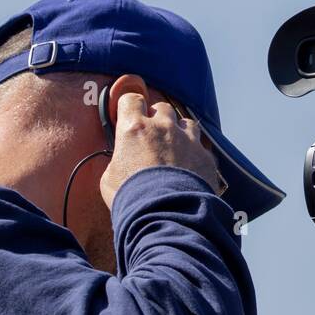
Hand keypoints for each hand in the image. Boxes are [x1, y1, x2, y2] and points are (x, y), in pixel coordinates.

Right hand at [100, 92, 225, 209]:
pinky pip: (202, 147)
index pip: (131, 99)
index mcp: (135, 129)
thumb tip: (123, 160)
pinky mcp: (205, 156)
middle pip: (162, 108)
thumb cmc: (132, 198)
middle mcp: (163, 128)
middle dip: (157, 118)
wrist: (167, 214)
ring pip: (186, 123)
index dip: (130, 106)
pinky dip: (196, 154)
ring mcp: (188, 140)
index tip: (130, 113)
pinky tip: (191, 168)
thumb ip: (119, 160)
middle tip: (153, 135)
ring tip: (175, 149)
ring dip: (180, 132)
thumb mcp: (110, 179)